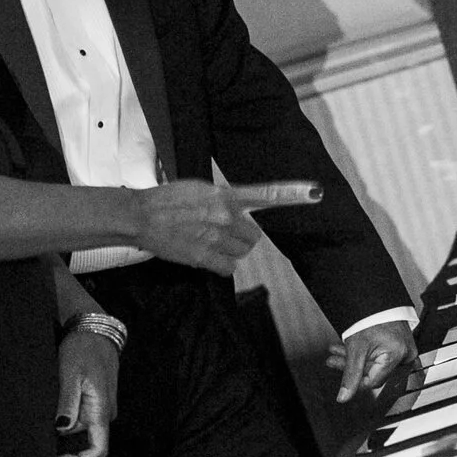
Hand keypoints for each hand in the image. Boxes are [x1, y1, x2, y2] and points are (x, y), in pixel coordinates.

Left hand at [55, 327, 121, 456]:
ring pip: (82, 429)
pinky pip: (82, 418)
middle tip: (41, 427)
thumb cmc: (83, 349)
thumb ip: (68, 403)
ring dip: (64, 426)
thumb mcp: (71, 374)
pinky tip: (55, 405)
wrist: (96, 331)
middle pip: (85, 440)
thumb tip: (62, 429)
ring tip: (47, 410)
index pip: (99, 450)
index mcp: (102, 410)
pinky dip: (66, 416)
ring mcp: (102, 408)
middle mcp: (105, 414)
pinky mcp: (97, 402)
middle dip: (64, 439)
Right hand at [132, 179, 320, 274]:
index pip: (264, 194)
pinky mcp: (204, 257)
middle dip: (243, 236)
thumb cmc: (167, 200)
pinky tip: (208, 256)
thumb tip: (236, 209)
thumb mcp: (199, 188)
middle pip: (253, 235)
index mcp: (224, 196)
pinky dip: (222, 265)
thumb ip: (223, 198)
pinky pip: (228, 268)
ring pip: (241, 252)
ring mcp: (215, 238)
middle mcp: (224, 216)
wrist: (141, 216)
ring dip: (231, 250)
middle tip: (225, 233)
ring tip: (211, 243)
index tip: (314, 192)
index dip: (290, 194)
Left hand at [331, 319, 416, 402]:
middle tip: (334, 358)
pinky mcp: (403, 347)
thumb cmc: (371, 319)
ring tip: (337, 351)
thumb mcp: (356, 349)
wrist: (378, 301)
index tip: (342, 370)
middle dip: (352, 366)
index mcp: (397, 356)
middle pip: (374, 372)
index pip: (374, 381)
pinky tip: (350, 350)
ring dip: (356, 360)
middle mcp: (406, 356)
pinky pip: (383, 357)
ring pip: (376, 364)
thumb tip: (344, 397)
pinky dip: (367, 355)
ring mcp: (405, 351)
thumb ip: (350, 375)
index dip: (356, 379)